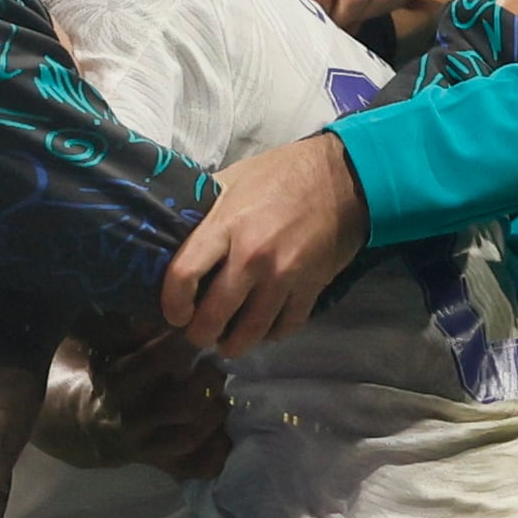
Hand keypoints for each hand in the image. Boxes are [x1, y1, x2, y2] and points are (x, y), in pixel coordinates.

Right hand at [85, 331, 233, 478]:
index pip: (158, 361)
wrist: (86, 424)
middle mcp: (131, 419)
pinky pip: (199, 466)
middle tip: (214, 367)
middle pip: (186, 405)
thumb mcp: (107, 342)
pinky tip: (223, 431)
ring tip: (218, 396)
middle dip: (209, 382)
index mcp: (116, 384)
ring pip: (193, 437)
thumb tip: (170, 319)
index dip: (185, 342)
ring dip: (215, 413)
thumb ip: (134, 328)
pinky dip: (218, 449)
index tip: (199, 329)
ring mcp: (147, 447)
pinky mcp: (163, 466)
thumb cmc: (105, 371)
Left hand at [162, 134, 367, 356]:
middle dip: (200, 334)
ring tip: (227, 344)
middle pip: (215, 315)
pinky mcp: (311, 287)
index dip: (173, 304)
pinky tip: (262, 331)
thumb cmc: (283, 173)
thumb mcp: (234, 178)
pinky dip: (271, 335)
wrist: (344, 178)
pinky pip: (286, 326)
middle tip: (197, 334)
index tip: (174, 313)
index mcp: (226, 225)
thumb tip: (176, 224)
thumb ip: (205, 207)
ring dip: (234, 345)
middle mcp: (252, 256)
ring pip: (251, 331)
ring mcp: (284, 275)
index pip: (184, 275)